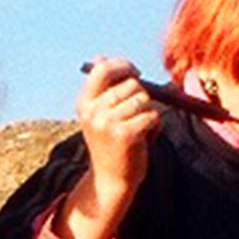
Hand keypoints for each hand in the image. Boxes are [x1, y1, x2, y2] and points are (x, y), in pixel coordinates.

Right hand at [59, 58, 158, 238]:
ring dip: (149, 113)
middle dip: (142, 96)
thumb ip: (103, 88)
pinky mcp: (125, 135)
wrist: (111, 181)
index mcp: (84, 104)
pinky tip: (145, 139)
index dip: (123, 66)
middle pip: (131, 84)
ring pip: (144, 100)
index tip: (135, 73)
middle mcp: (93, 112)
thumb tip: (101, 57)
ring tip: (140, 129)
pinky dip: (155, 127)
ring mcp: (107, 123)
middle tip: (138, 115)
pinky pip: (152, 116)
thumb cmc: (111, 145)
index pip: (103, 69)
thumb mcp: (101, 114)